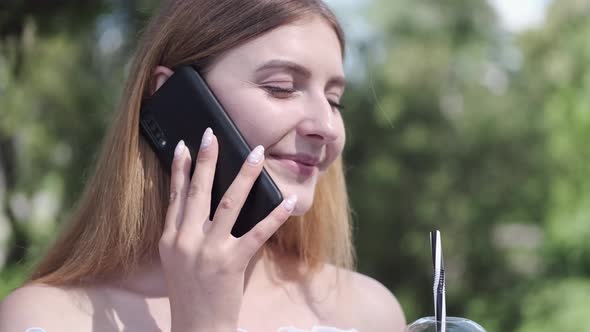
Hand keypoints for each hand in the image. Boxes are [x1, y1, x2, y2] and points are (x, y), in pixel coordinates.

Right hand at [159, 127, 296, 331]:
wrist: (197, 326)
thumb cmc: (190, 291)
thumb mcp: (177, 259)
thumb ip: (185, 231)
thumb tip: (204, 201)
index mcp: (170, 239)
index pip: (176, 196)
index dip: (181, 169)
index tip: (186, 146)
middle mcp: (186, 241)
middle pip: (198, 192)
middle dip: (206, 161)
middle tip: (213, 135)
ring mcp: (209, 251)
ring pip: (228, 204)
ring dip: (243, 176)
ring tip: (255, 154)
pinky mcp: (231, 263)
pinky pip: (257, 233)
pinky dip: (274, 215)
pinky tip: (288, 201)